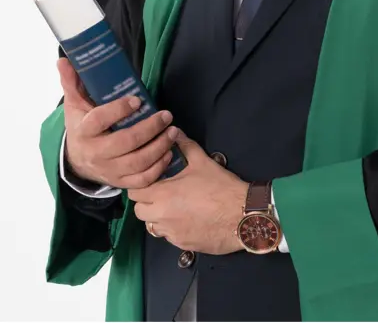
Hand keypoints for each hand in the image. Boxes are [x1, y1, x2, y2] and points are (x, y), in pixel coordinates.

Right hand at [57, 57, 178, 189]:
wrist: (77, 160)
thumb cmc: (82, 125)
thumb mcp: (74, 104)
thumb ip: (71, 82)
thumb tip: (64, 60)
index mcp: (84, 131)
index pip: (99, 121)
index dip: (119, 110)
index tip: (138, 99)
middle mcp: (96, 153)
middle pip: (124, 143)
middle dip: (149, 128)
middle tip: (166, 115)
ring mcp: (109, 170)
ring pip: (137, 162)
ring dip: (159, 147)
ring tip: (173, 131)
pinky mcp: (121, 181)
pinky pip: (142, 180)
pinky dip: (158, 167)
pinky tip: (169, 152)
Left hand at [128, 131, 249, 254]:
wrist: (241, 216)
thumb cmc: (221, 187)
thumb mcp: (203, 161)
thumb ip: (185, 146)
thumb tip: (175, 133)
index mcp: (163, 195)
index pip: (135, 192)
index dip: (141, 184)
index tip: (151, 180)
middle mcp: (162, 217)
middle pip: (139, 211)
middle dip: (146, 201)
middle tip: (161, 192)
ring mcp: (171, 233)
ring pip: (152, 225)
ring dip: (157, 216)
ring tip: (174, 205)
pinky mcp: (181, 245)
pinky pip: (168, 236)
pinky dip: (172, 228)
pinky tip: (188, 218)